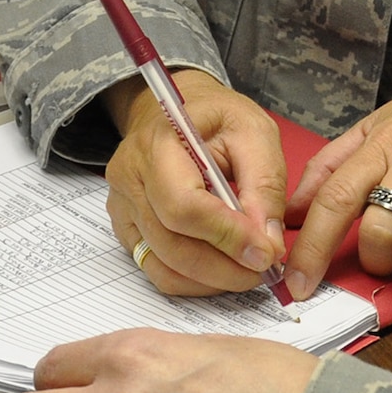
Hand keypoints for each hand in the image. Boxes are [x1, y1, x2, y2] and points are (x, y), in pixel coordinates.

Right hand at [103, 71, 287, 296]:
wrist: (178, 111)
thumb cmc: (217, 117)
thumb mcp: (254, 130)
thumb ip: (265, 183)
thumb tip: (268, 241)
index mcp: (158, 144)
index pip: (185, 205)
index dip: (227, 235)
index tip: (266, 253)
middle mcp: (129, 178)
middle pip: (172, 242)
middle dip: (224, 266)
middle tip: (264, 270)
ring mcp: (123, 207)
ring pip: (163, 263)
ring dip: (211, 279)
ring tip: (248, 272)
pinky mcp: (126, 228)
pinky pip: (155, 268)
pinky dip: (193, 280)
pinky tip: (222, 271)